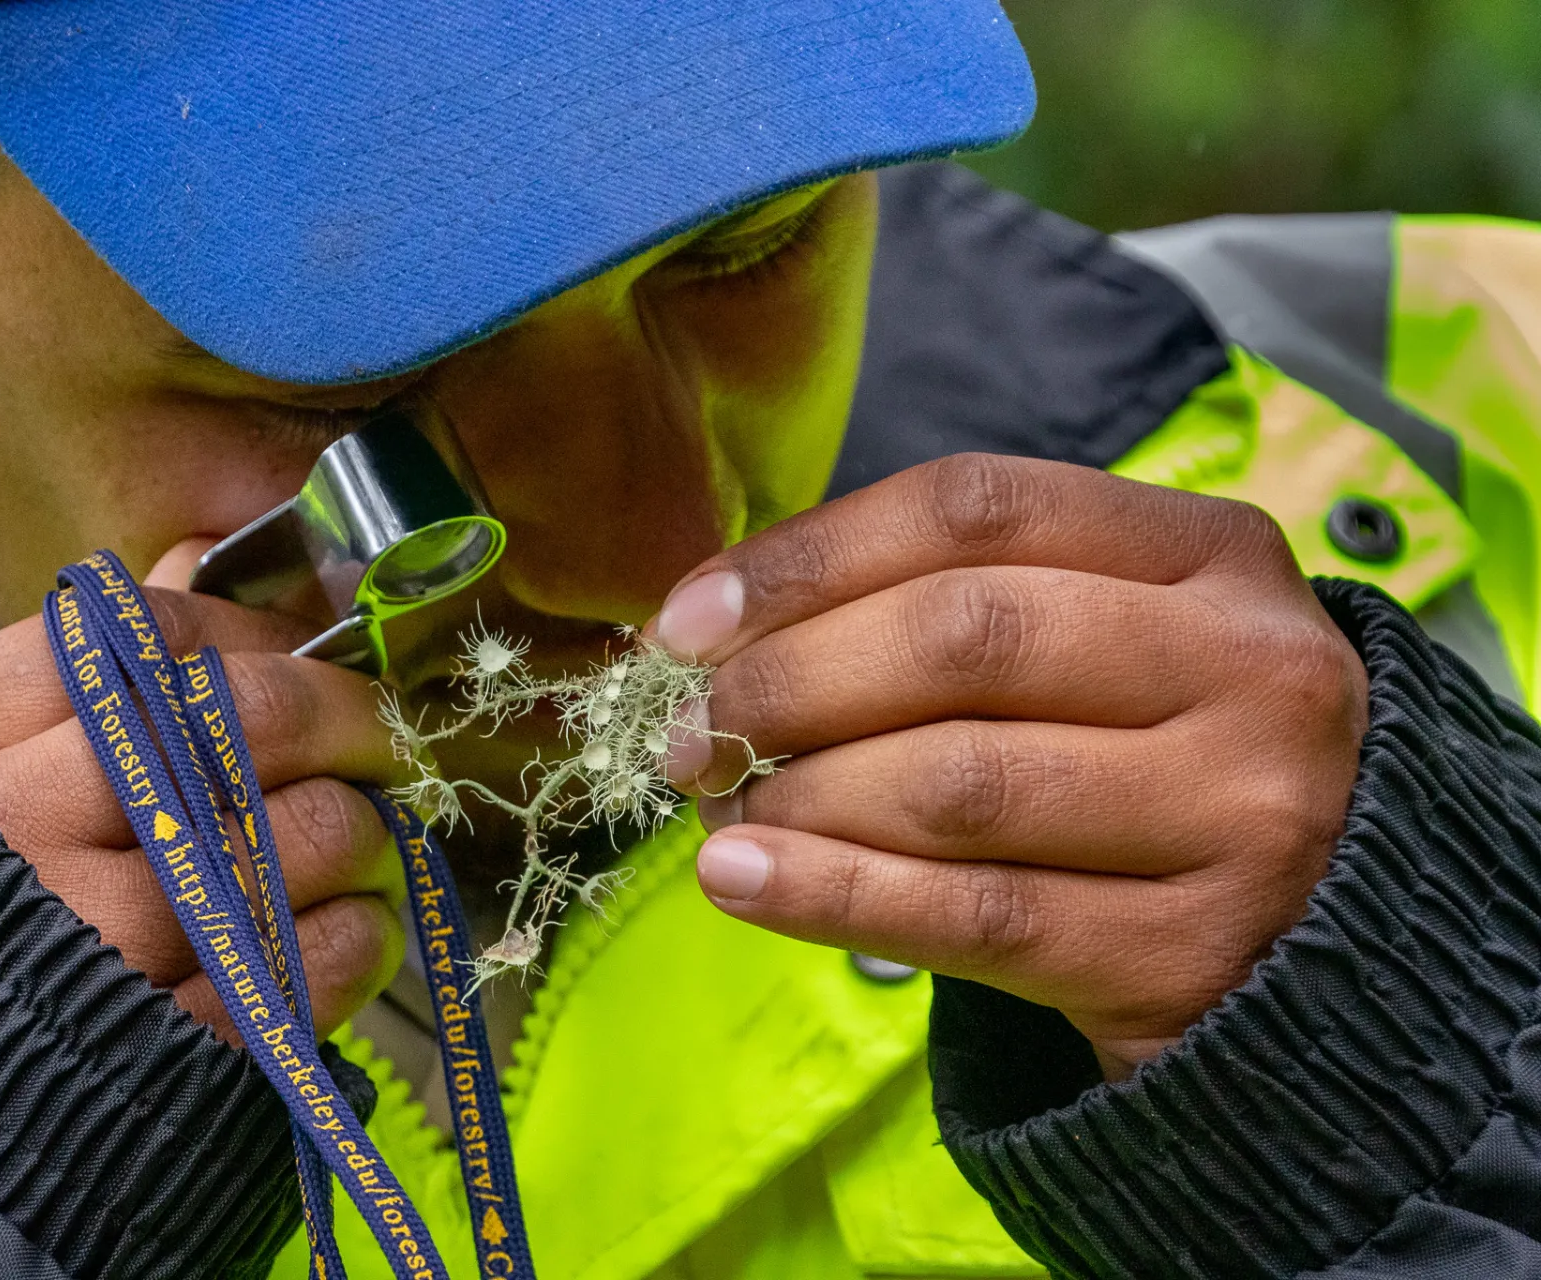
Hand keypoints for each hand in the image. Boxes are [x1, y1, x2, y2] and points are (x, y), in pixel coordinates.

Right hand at [0, 545, 405, 1043]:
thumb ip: (67, 669)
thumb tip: (196, 567)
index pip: (155, 631)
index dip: (263, 635)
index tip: (310, 658)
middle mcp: (18, 824)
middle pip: (247, 719)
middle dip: (348, 719)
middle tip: (380, 740)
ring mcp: (84, 938)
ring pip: (300, 837)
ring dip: (363, 833)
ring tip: (359, 846)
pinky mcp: (146, 1045)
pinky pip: (306, 964)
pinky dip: (357, 938)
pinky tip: (351, 931)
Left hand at [655, 454, 1368, 1078]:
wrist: (1327, 944)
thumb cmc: (1158, 762)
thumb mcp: (1104, 643)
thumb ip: (948, 608)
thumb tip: (715, 628)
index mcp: (1213, 553)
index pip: (975, 508)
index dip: (808, 557)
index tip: (688, 619)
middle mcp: (1250, 666)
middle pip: (962, 635)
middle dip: (787, 680)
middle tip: (689, 728)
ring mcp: (1241, 813)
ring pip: (960, 782)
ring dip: (800, 798)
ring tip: (720, 813)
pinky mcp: (1196, 953)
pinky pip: (974, 917)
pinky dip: (832, 895)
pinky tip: (740, 883)